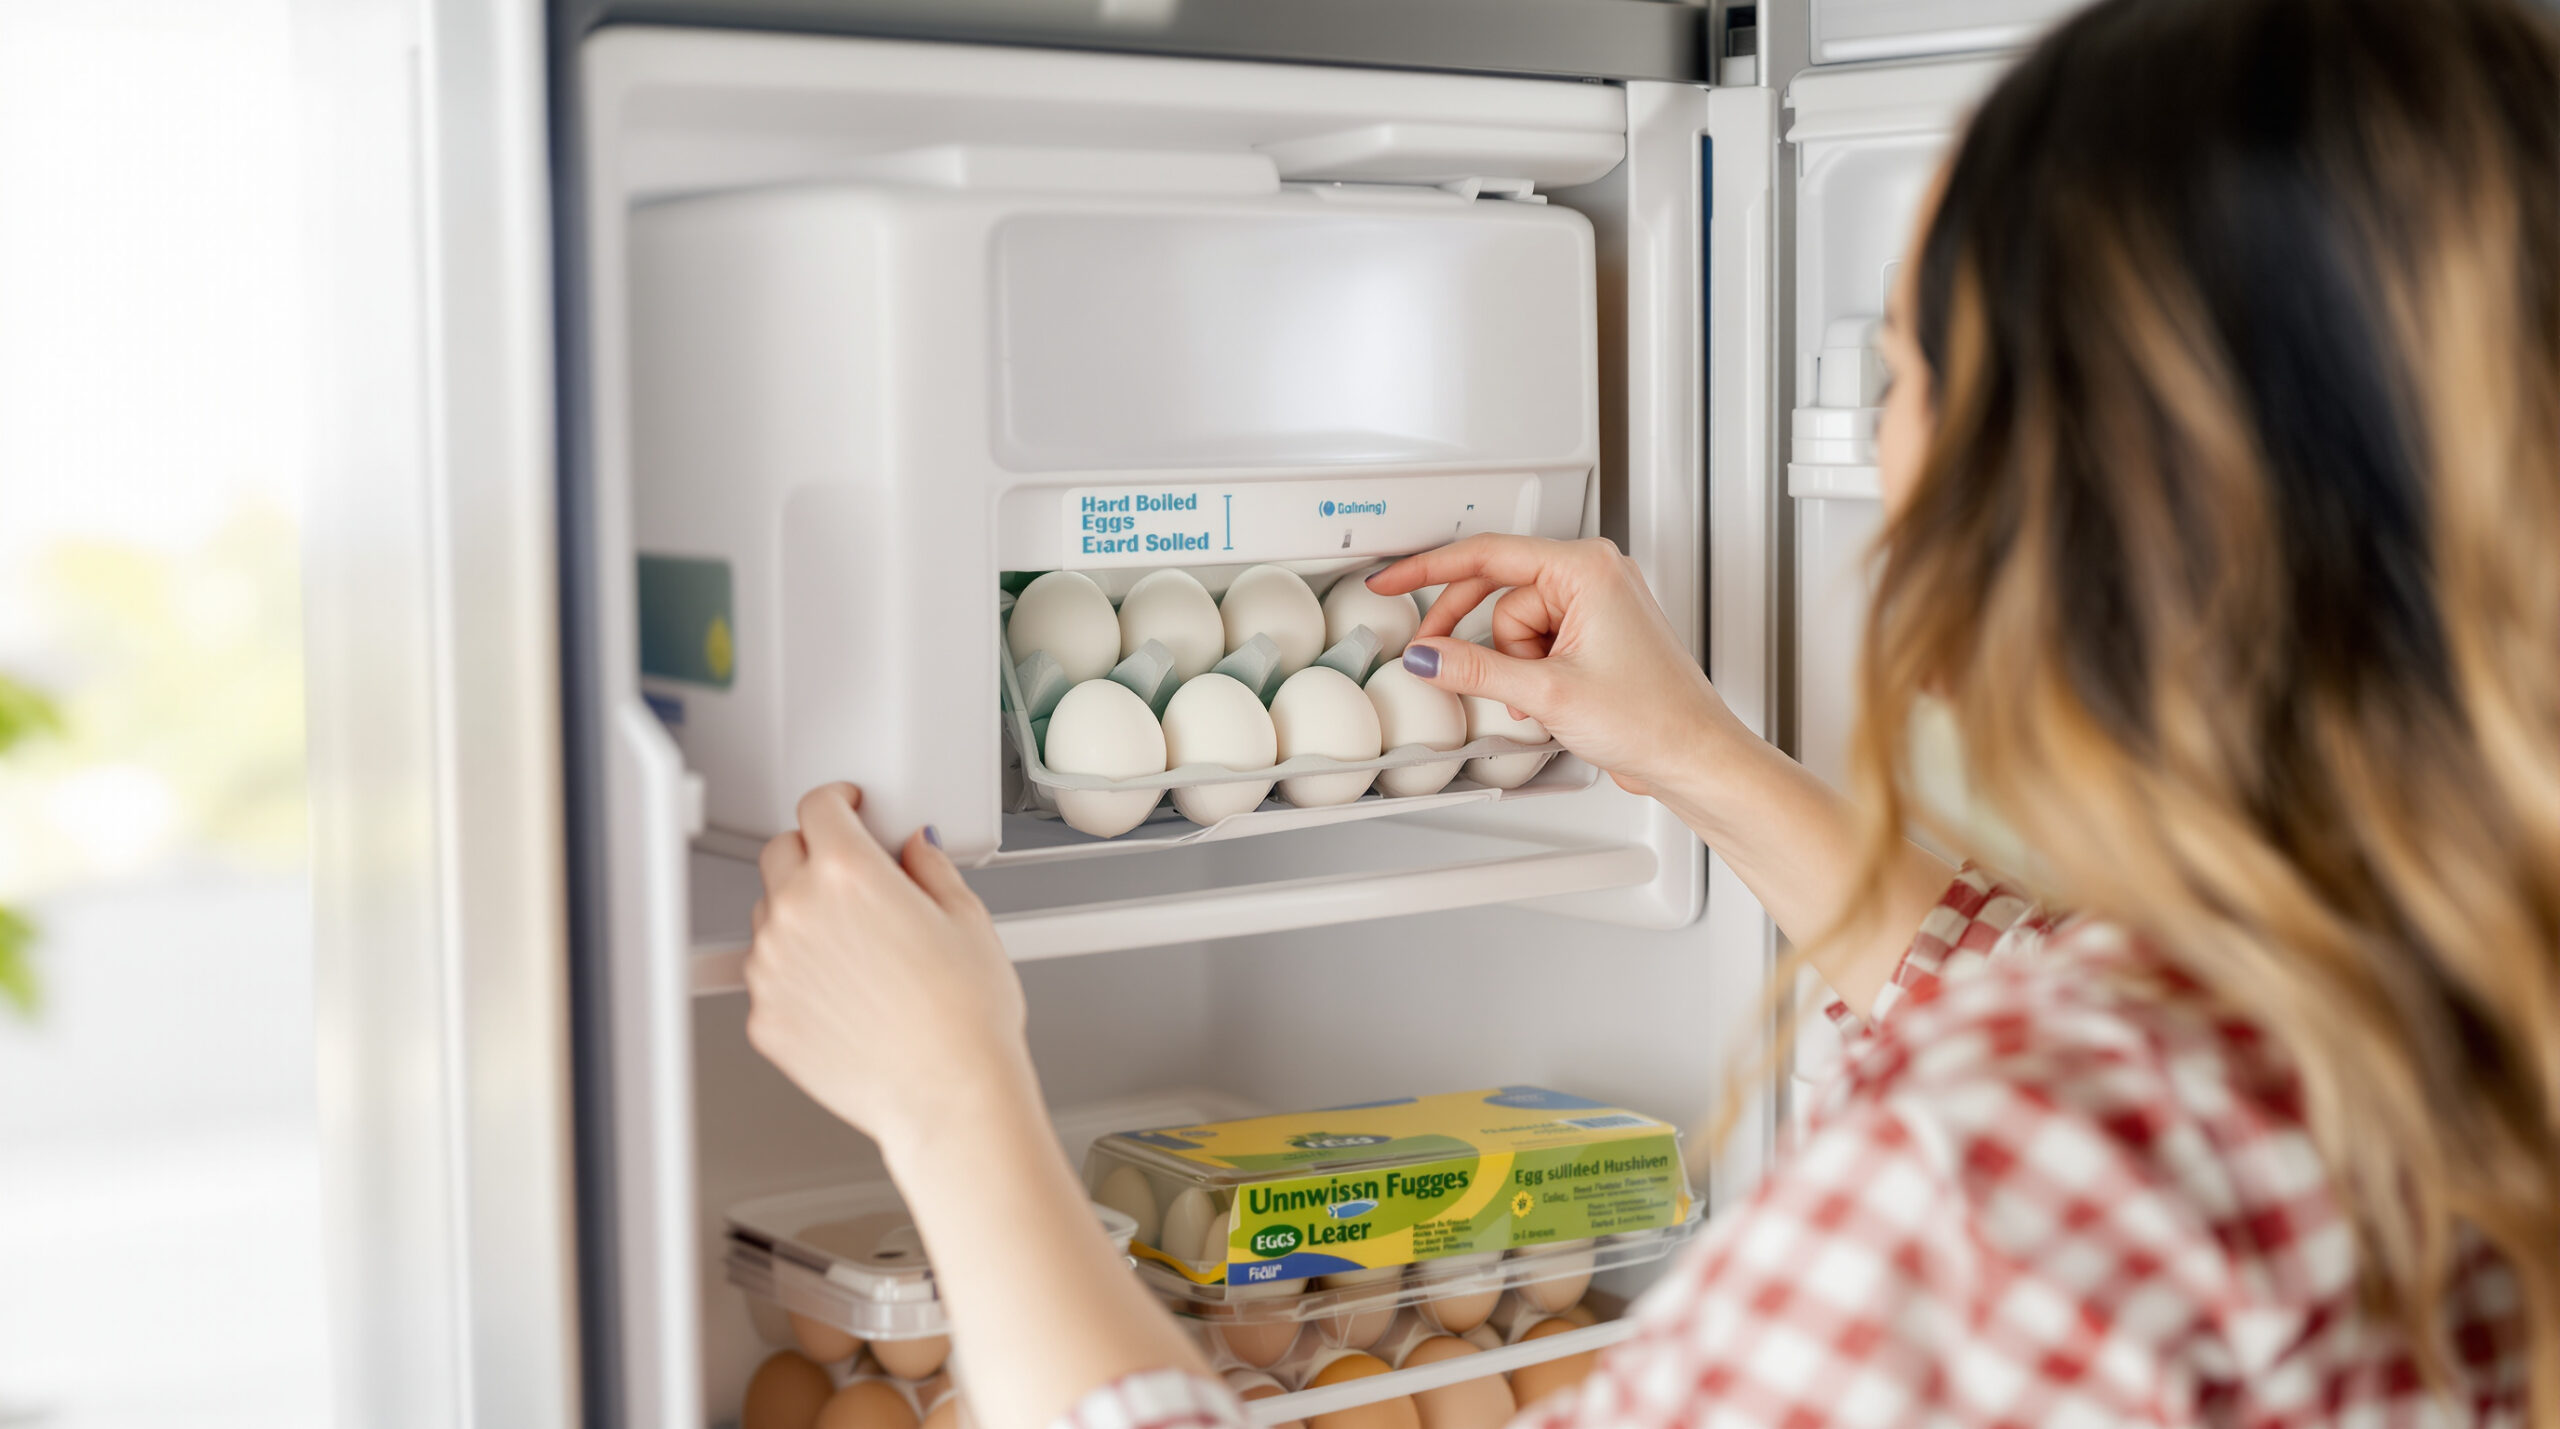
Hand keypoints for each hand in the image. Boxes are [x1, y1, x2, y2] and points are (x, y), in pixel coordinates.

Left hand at [744, 784, 1033, 1160]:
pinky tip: (844, 992)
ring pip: (768, 915)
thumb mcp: (968, 920)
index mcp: (849, 874)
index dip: (837, 800)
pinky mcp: (765, 1016)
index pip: (818, 807)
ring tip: (855, 946)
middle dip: (812, 852)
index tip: (846, 807)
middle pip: (780, 852)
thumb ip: (930, 868)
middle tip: (849, 875)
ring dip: (800, 913)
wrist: (947, 1096)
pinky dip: (795, 972)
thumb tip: (914, 849)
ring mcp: (772, 967)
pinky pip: (768, 976)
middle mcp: (798, 912)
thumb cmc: (966, 1020)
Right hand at [1367, 535, 1745, 796]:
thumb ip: (1476, 669)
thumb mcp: (1547, 692)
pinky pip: (1536, 643)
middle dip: (1479, 639)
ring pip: (1513, 626)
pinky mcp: (1594, 637)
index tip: (1390, 579)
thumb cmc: (1654, 717)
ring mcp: (1595, 607)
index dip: (1429, 570)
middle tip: (1438, 660)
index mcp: (1587, 568)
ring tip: (1541, 698)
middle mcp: (1593, 577)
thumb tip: (1427, 655)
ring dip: (1513, 666)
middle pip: (1498, 593)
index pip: (1487, 554)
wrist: (1694, 756)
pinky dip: (1528, 673)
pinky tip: (1546, 700)